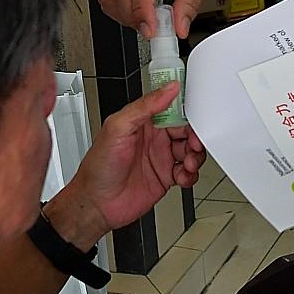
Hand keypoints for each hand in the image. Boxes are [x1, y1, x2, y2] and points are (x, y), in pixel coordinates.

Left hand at [50, 82, 206, 244]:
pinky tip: (181, 176)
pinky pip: (187, 172)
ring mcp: (160, 158)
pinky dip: (190, 175)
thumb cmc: (98, 167)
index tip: (197, 111)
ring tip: (187, 162)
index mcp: (143, 122)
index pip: (171, 108)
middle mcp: (153, 138)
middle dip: (195, 135)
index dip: (186, 109)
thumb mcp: (117, 127)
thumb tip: (167, 89)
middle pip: (185, 130)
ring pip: (190, 151)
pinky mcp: (166, 177)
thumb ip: (144, 106)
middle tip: (194, 143)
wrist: (96, 204)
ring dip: (195, 155)